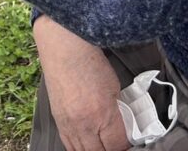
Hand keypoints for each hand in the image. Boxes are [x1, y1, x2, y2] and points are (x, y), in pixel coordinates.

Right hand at [34, 15, 129, 150]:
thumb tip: (121, 125)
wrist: (63, 47)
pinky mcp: (57, 120)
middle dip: (110, 149)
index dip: (126, 145)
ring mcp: (67, 124)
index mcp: (102, 114)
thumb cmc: (89, 61)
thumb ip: (117, 110)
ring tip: (102, 144)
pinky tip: (85, 143)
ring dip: (94, 150)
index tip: (130, 139)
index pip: (117, 145)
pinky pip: (68, 143)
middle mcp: (83, 124)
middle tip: (116, 143)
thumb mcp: (113, 87)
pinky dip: (79, 146)